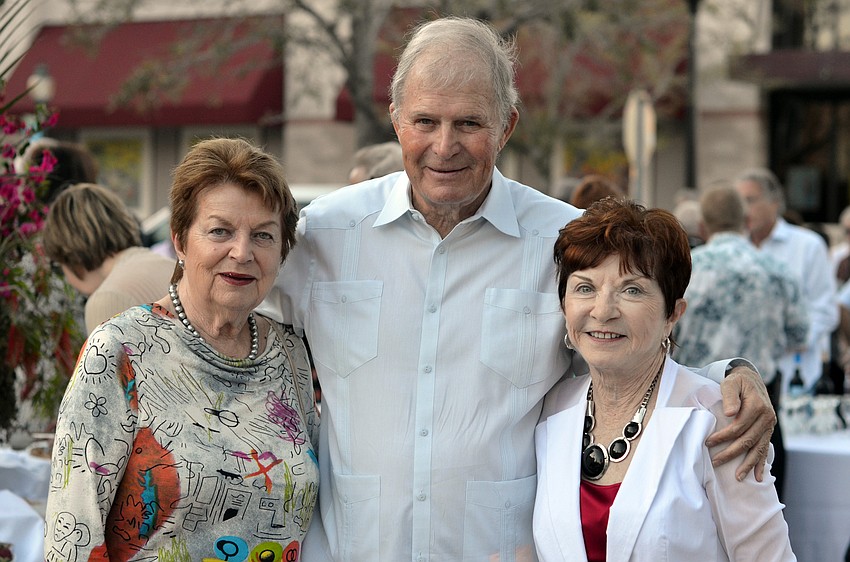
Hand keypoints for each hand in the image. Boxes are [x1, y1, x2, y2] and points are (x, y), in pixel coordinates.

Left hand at [705, 366, 774, 481]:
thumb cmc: (737, 382)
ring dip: (748, 464)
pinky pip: (765, 449)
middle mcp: (767, 417)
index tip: (708, 442)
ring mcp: (769, 425)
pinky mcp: (768, 430)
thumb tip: (730, 413)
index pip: (739, 427)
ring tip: (738, 477)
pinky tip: (759, 477)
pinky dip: (762, 463)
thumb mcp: (731, 383)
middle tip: (716, 462)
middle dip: (731, 453)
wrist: (751, 379)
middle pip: (748, 440)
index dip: (723, 436)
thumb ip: (730, 396)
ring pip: (758, 448)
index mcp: (758, 406)